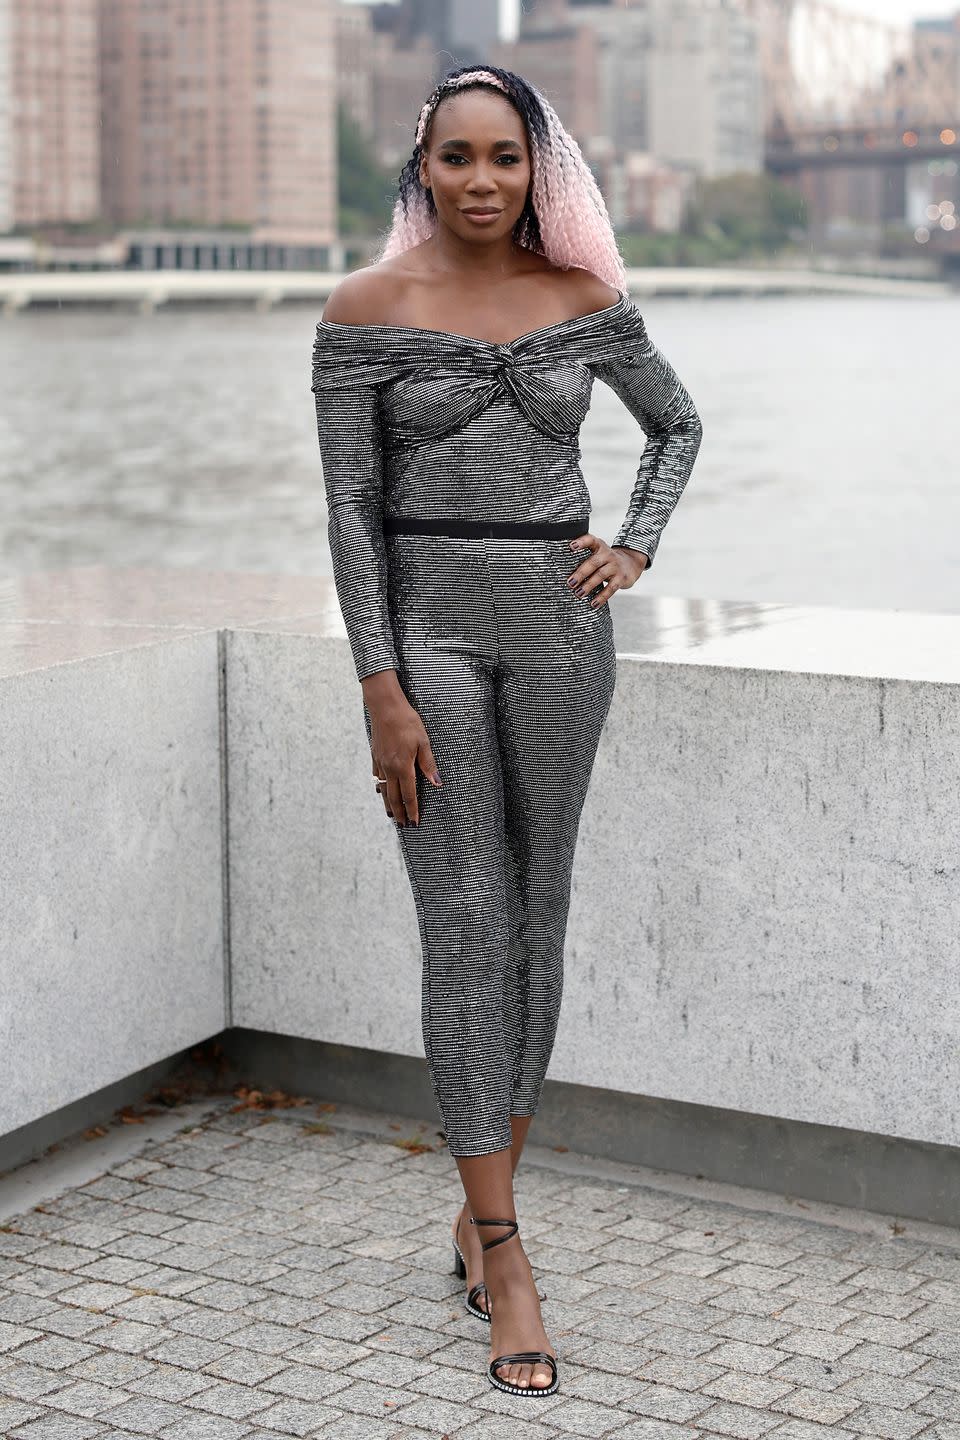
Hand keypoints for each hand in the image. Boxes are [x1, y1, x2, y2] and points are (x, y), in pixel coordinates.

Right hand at [361, 670, 440, 826]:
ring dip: (388, 804)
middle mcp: (389, 768)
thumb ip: (428, 764)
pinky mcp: (375, 755)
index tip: (414, 823)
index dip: (412, 810)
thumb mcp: (423, 741)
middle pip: (394, 797)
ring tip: (391, 814)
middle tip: (402, 825)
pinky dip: (379, 787)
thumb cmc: (407, 722)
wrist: (385, 707)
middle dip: (399, 813)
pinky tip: (381, 790)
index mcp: (403, 767)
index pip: (409, 795)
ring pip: (383, 789)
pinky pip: (376, 777)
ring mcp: (380, 763)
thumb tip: (437, 783)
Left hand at [566, 533, 648, 606]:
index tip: (571, 546)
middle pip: (593, 562)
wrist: (631, 564)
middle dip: (580, 573)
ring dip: (588, 585)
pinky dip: (601, 597)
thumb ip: (584, 557)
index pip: (590, 540)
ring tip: (579, 594)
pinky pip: (611, 588)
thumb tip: (561, 571)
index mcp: (599, 546)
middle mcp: (607, 554)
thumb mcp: (597, 554)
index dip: (581, 542)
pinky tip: (593, 604)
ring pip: (601, 575)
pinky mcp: (621, 578)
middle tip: (569, 583)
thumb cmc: (606, 560)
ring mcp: (615, 566)